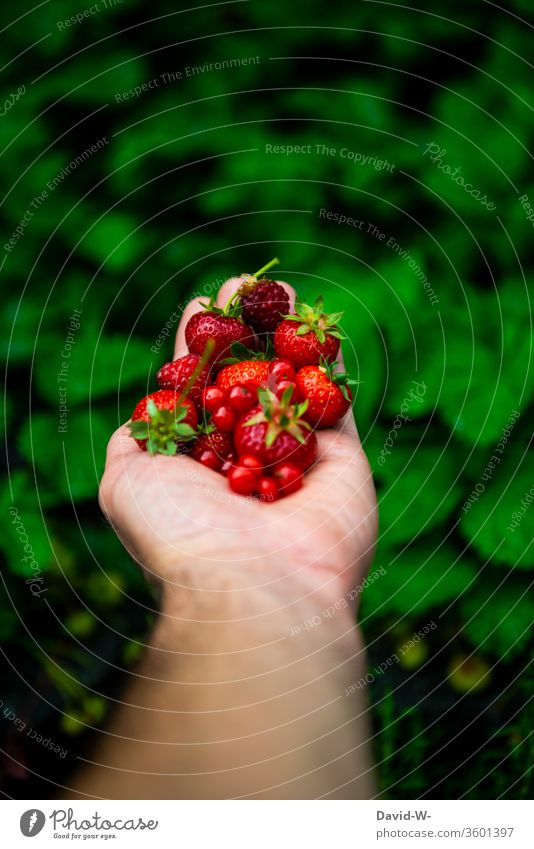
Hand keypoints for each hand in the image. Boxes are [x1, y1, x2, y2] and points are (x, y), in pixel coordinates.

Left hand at [99, 279, 377, 612]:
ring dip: (290, 336)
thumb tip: (141, 417)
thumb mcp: (125, 484)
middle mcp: (249, 457)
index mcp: (200, 462)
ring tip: (280, 289)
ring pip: (294, 384)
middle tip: (246, 285)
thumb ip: (132, 443)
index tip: (202, 307)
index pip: (199, 391)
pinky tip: (319, 327)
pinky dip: (329, 367)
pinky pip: (336, 403)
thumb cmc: (183, 533)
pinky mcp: (342, 460)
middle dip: (246, 331)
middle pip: (248, 378)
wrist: (256, 584)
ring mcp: (296, 457)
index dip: (198, 346)